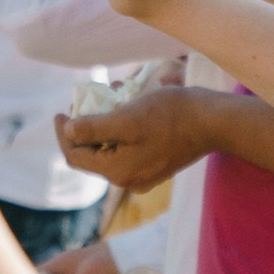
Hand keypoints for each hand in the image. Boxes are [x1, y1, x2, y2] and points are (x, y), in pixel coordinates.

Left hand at [53, 85, 218, 192]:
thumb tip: (68, 133)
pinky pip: (128, 146)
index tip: (61, 112)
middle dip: (85, 125)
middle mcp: (129, 179)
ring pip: (110, 147)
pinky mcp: (156, 163)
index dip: (63, 134)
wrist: (213, 122)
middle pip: (92, 153)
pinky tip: (127, 101)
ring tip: (109, 93)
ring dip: (104, 120)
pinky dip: (122, 125)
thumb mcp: (125, 118)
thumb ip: (93, 128)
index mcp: (118, 172)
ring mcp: (144, 174)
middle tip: (85, 101)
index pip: (75, 157)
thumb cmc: (169, 116)